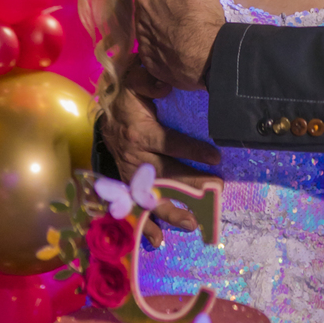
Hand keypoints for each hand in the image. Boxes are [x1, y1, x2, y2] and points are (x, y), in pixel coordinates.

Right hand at [101, 81, 220, 246]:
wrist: (105, 114)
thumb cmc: (128, 98)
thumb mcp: (134, 82)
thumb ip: (147, 81)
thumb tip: (164, 85)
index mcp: (140, 134)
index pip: (169, 144)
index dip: (192, 151)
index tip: (217, 157)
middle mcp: (135, 158)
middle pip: (165, 175)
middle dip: (191, 186)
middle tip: (217, 191)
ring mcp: (131, 175)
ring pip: (152, 196)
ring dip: (172, 211)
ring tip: (193, 224)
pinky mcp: (129, 185)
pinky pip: (136, 208)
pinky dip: (144, 225)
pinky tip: (157, 241)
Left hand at [135, 0, 223, 91]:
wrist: (209, 60)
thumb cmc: (201, 16)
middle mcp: (141, 19)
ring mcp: (146, 43)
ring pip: (148, 22)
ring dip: (157, 15)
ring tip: (173, 13)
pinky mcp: (154, 62)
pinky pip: (154, 46)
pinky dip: (160, 40)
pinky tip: (172, 40)